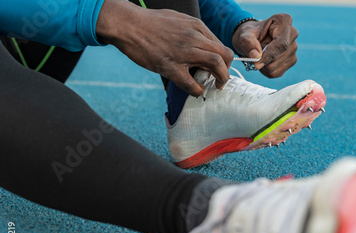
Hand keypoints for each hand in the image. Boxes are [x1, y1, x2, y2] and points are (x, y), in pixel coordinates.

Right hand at [96, 0, 233, 95]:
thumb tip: (201, 43)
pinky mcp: (170, 67)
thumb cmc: (150, 22)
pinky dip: (198, 90)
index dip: (224, 60)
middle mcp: (194, 38)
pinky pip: (192, 84)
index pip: (221, 45)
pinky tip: (196, 91)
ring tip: (216, 86)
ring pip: (216, 65)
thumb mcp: (178, 19)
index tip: (219, 68)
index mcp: (197, 26)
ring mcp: (184, 52)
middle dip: (227, 70)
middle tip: (221, 79)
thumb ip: (192, 31)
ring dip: (221, 79)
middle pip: (225, 55)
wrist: (128, 25)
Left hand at [232, 14, 298, 77]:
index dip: (268, 55)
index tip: (256, 64)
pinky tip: (263, 62)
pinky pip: (277, 73)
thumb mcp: (244, 35)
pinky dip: (267, 71)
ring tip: (259, 55)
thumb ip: (248, 43)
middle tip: (254, 52)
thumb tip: (255, 56)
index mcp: (284, 21)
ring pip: (276, 67)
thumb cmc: (250, 34)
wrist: (253, 39)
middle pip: (279, 56)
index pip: (281, 44)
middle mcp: (293, 34)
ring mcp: (294, 48)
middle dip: (263, 59)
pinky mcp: (292, 60)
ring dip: (263, 65)